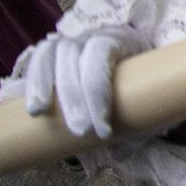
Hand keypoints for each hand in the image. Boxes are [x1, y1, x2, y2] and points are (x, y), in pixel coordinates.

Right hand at [5, 26, 146, 139]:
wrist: (141, 62)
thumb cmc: (146, 82)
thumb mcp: (153, 96)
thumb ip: (140, 121)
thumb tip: (118, 151)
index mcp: (124, 39)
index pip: (102, 52)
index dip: (98, 90)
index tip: (104, 129)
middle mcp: (95, 34)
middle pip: (75, 57)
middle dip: (76, 99)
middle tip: (82, 132)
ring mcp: (74, 41)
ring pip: (52, 54)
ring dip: (43, 84)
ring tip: (40, 114)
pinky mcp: (56, 53)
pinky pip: (39, 59)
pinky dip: (32, 79)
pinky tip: (32, 106)